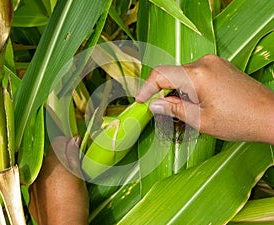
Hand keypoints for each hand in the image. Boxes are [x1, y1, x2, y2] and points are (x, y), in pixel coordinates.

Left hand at [29, 136, 88, 224]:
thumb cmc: (74, 200)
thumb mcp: (78, 175)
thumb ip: (73, 155)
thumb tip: (74, 139)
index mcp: (52, 161)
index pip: (58, 142)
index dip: (68, 144)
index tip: (76, 149)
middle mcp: (39, 171)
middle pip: (51, 158)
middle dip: (62, 160)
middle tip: (75, 168)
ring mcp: (33, 186)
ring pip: (45, 172)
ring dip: (55, 173)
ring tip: (67, 184)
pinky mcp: (32, 199)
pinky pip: (40, 187)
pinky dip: (48, 187)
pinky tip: (58, 195)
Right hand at [136, 54, 273, 143]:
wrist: (271, 116)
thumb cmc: (239, 121)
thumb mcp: (201, 120)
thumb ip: (173, 110)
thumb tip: (154, 105)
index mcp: (197, 74)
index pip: (160, 74)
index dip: (146, 88)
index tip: (140, 101)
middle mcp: (204, 62)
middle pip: (171, 74)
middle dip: (162, 92)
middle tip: (162, 113)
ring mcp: (214, 62)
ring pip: (182, 74)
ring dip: (176, 90)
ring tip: (182, 111)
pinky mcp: (220, 66)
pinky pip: (195, 73)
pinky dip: (188, 87)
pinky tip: (194, 102)